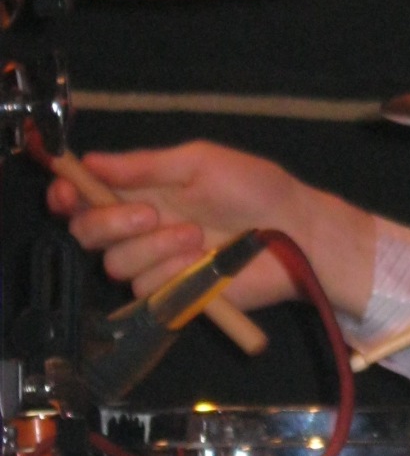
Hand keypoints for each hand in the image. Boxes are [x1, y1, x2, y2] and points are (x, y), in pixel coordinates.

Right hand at [45, 141, 377, 316]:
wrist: (295, 233)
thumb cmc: (256, 189)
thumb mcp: (200, 163)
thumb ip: (145, 166)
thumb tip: (91, 161)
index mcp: (143, 191)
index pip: (86, 195)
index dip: (68, 195)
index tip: (66, 193)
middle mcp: (140, 227)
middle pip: (86, 232)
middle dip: (109, 222)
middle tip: (150, 213)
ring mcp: (155, 262)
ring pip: (116, 263)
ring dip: (154, 247)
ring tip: (197, 236)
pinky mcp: (173, 294)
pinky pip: (147, 288)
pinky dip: (172, 272)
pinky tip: (202, 261)